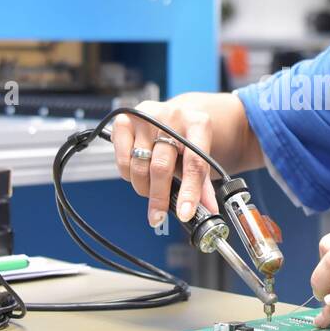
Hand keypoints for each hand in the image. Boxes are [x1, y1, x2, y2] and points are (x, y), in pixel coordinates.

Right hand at [110, 100, 218, 226]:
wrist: (174, 115)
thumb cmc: (187, 139)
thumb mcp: (201, 156)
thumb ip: (204, 184)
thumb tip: (207, 211)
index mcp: (198, 123)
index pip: (194, 163)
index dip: (189, 192)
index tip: (185, 214)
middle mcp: (171, 116)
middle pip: (161, 166)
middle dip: (159, 197)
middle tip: (159, 216)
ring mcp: (146, 116)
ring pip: (139, 166)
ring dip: (144, 187)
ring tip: (152, 189)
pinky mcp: (125, 120)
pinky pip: (122, 160)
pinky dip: (129, 175)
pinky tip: (139, 172)